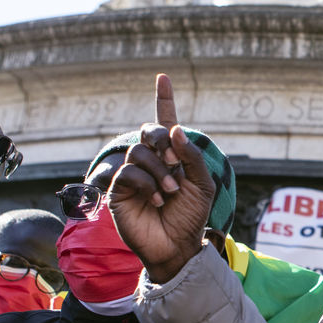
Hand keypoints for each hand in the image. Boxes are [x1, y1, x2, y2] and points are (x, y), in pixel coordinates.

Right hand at [107, 74, 213, 282]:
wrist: (177, 245)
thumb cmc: (191, 216)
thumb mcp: (203, 185)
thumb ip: (193, 157)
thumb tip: (176, 129)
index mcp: (172, 157)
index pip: (166, 123)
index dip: (164, 100)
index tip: (163, 77)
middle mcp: (151, 162)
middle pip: (148, 132)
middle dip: (162, 141)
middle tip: (175, 162)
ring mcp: (134, 175)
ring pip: (138, 152)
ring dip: (159, 170)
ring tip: (170, 192)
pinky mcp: (119, 190)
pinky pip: (128, 172)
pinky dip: (146, 183)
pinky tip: (156, 200)